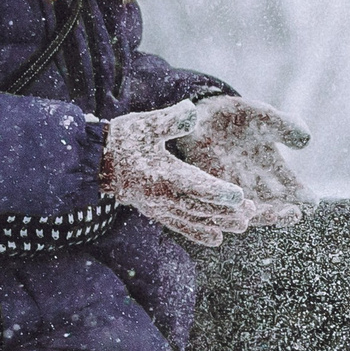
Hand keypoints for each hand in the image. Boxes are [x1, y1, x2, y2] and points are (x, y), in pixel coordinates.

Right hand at [101, 101, 252, 246]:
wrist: (97, 162)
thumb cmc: (125, 138)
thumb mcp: (146, 123)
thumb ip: (170, 120)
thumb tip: (191, 111)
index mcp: (162, 173)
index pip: (195, 185)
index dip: (218, 191)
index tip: (240, 196)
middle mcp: (161, 195)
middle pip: (200, 207)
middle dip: (227, 211)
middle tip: (252, 212)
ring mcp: (158, 207)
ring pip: (193, 219)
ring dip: (219, 223)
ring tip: (244, 225)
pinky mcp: (156, 212)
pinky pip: (180, 226)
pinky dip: (199, 233)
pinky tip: (217, 239)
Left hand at [171, 95, 312, 227]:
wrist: (202, 115)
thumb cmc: (238, 116)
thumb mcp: (264, 116)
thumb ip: (285, 126)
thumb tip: (306, 140)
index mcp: (272, 168)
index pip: (292, 188)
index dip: (302, 197)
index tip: (311, 201)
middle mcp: (254, 184)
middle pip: (272, 206)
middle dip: (283, 213)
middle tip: (294, 213)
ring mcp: (231, 188)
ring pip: (248, 211)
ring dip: (259, 215)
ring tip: (271, 215)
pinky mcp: (208, 187)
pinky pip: (219, 204)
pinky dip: (229, 211)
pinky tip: (239, 213)